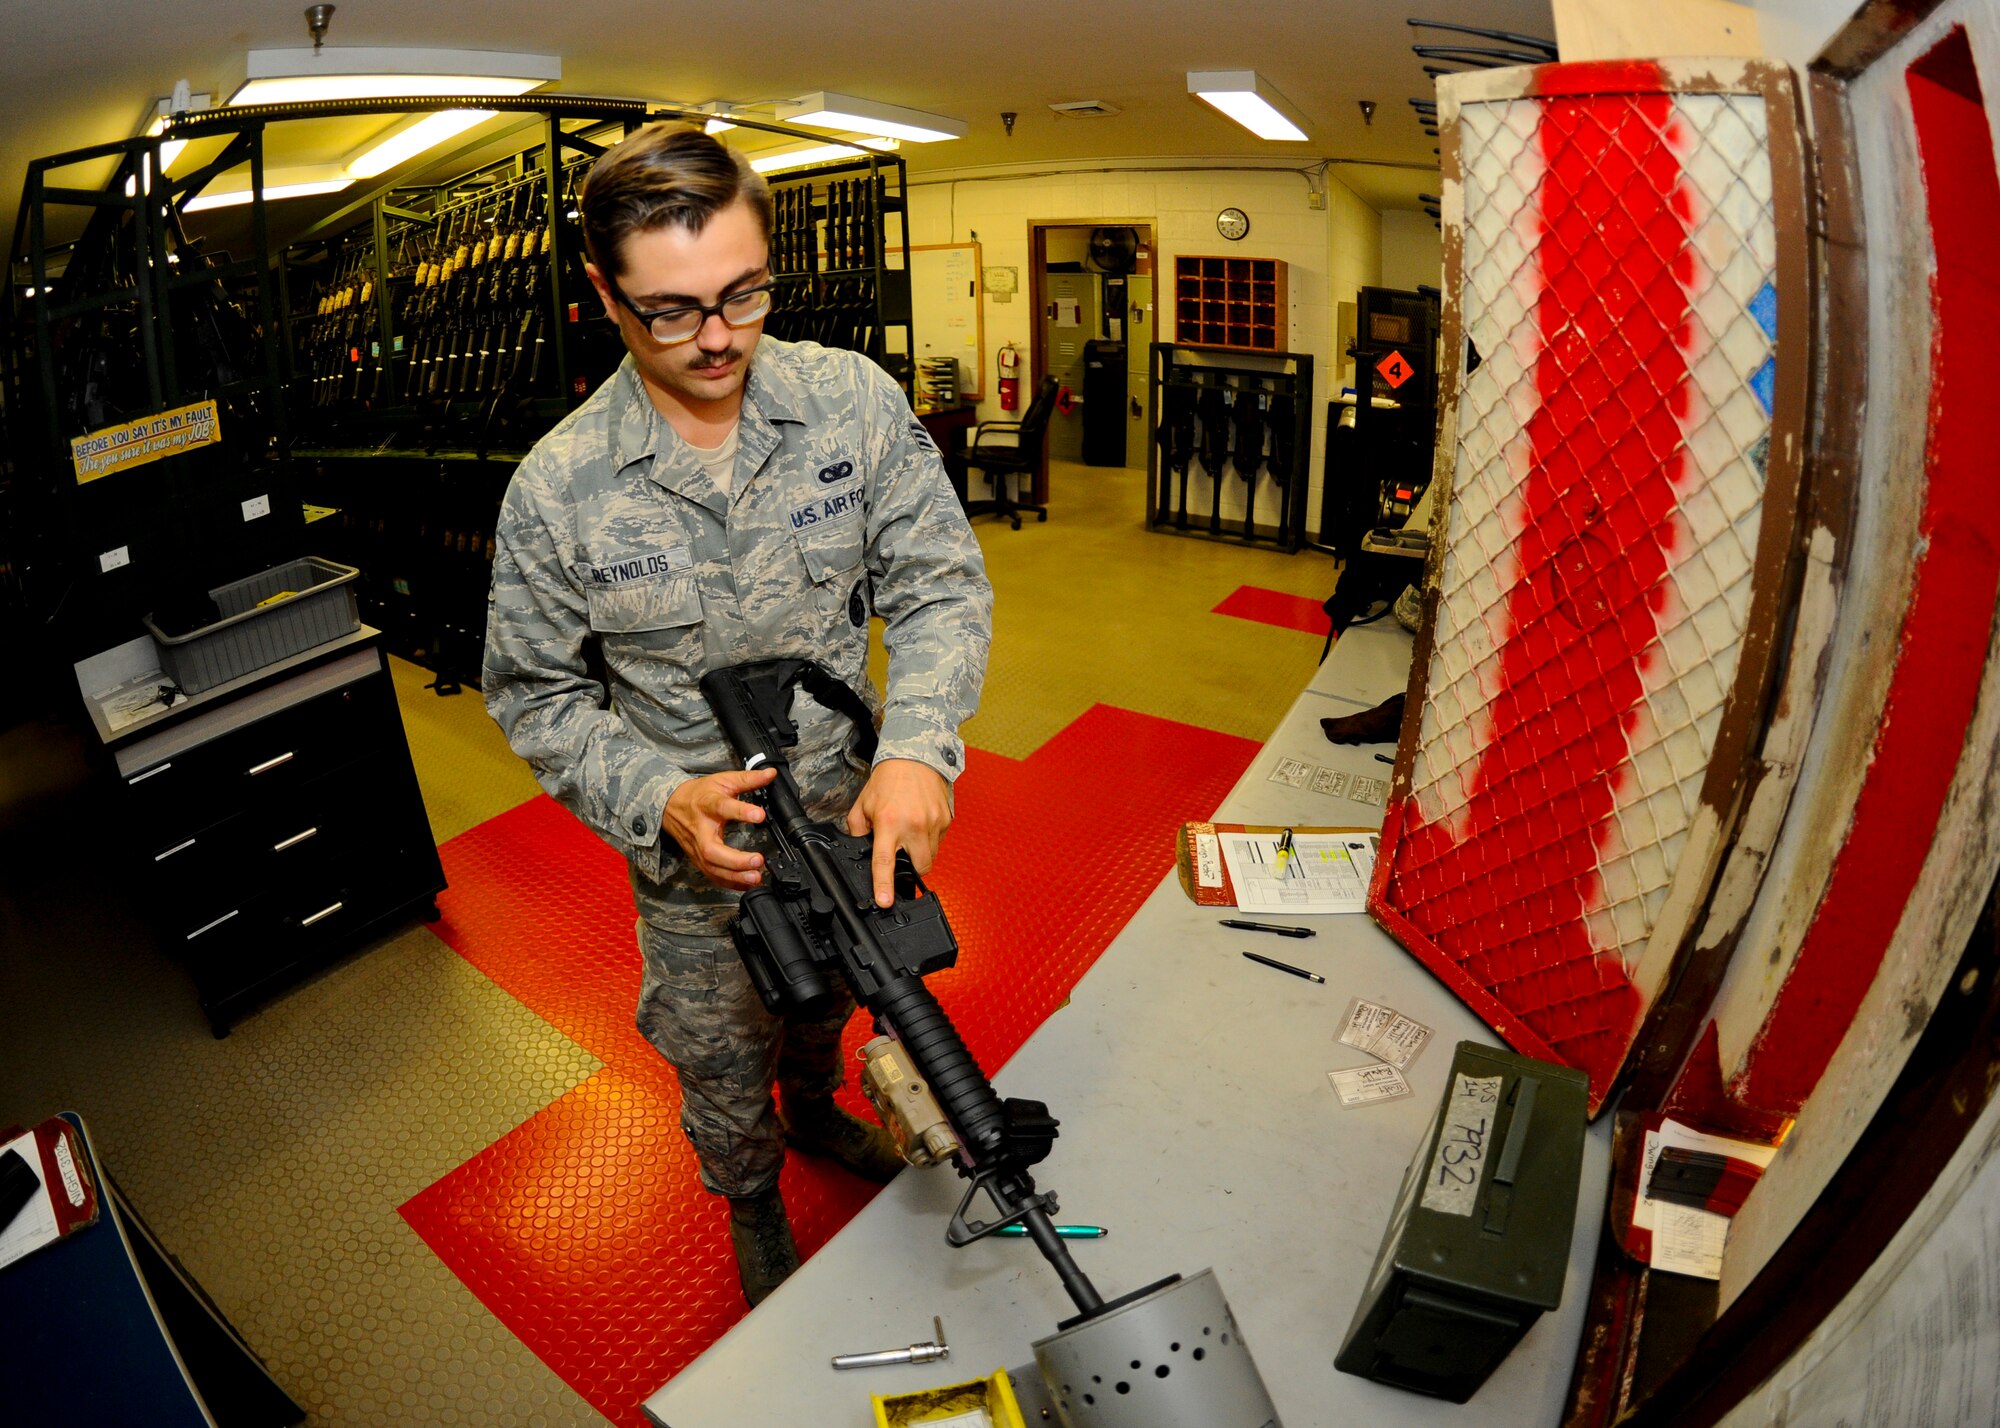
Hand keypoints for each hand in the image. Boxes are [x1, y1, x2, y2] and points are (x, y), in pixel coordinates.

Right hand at [662, 766, 776, 890]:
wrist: (671, 805)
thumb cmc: (699, 794)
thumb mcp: (723, 780)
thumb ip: (748, 779)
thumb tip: (771, 774)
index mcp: (707, 804)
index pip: (722, 807)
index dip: (741, 811)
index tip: (759, 815)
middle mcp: (700, 830)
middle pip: (712, 850)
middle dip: (736, 860)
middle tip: (758, 860)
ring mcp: (697, 848)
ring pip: (712, 867)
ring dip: (734, 876)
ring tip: (756, 876)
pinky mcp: (698, 859)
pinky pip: (713, 875)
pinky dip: (729, 882)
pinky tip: (745, 883)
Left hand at [845, 758, 953, 907]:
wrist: (914, 757)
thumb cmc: (887, 780)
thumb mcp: (863, 805)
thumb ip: (858, 831)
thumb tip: (860, 852)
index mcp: (889, 822)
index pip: (885, 861)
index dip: (884, 885)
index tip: (885, 902)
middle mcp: (914, 825)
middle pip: (919, 867)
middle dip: (911, 870)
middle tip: (902, 856)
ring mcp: (934, 823)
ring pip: (931, 857)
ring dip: (920, 854)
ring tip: (910, 834)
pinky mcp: (946, 820)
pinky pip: (939, 842)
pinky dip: (929, 840)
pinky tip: (920, 824)